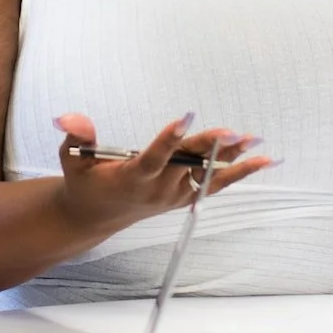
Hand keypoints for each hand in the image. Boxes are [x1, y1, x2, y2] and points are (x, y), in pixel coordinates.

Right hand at [48, 113, 270, 240]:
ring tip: (253, 140)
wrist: (95, 216)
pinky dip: (240, 172)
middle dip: (209, 147)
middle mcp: (157, 189)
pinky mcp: (185, 197)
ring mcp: (174, 196)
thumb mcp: (72, 158)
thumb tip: (69, 117)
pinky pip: (216, 185)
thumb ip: (77, 136)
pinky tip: (264, 160)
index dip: (169, 138)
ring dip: (231, 159)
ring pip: (205, 173)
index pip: (153, 158)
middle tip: (230, 131)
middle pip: (186, 164)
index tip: (185, 117)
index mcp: (131, 178)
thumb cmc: (85, 181)